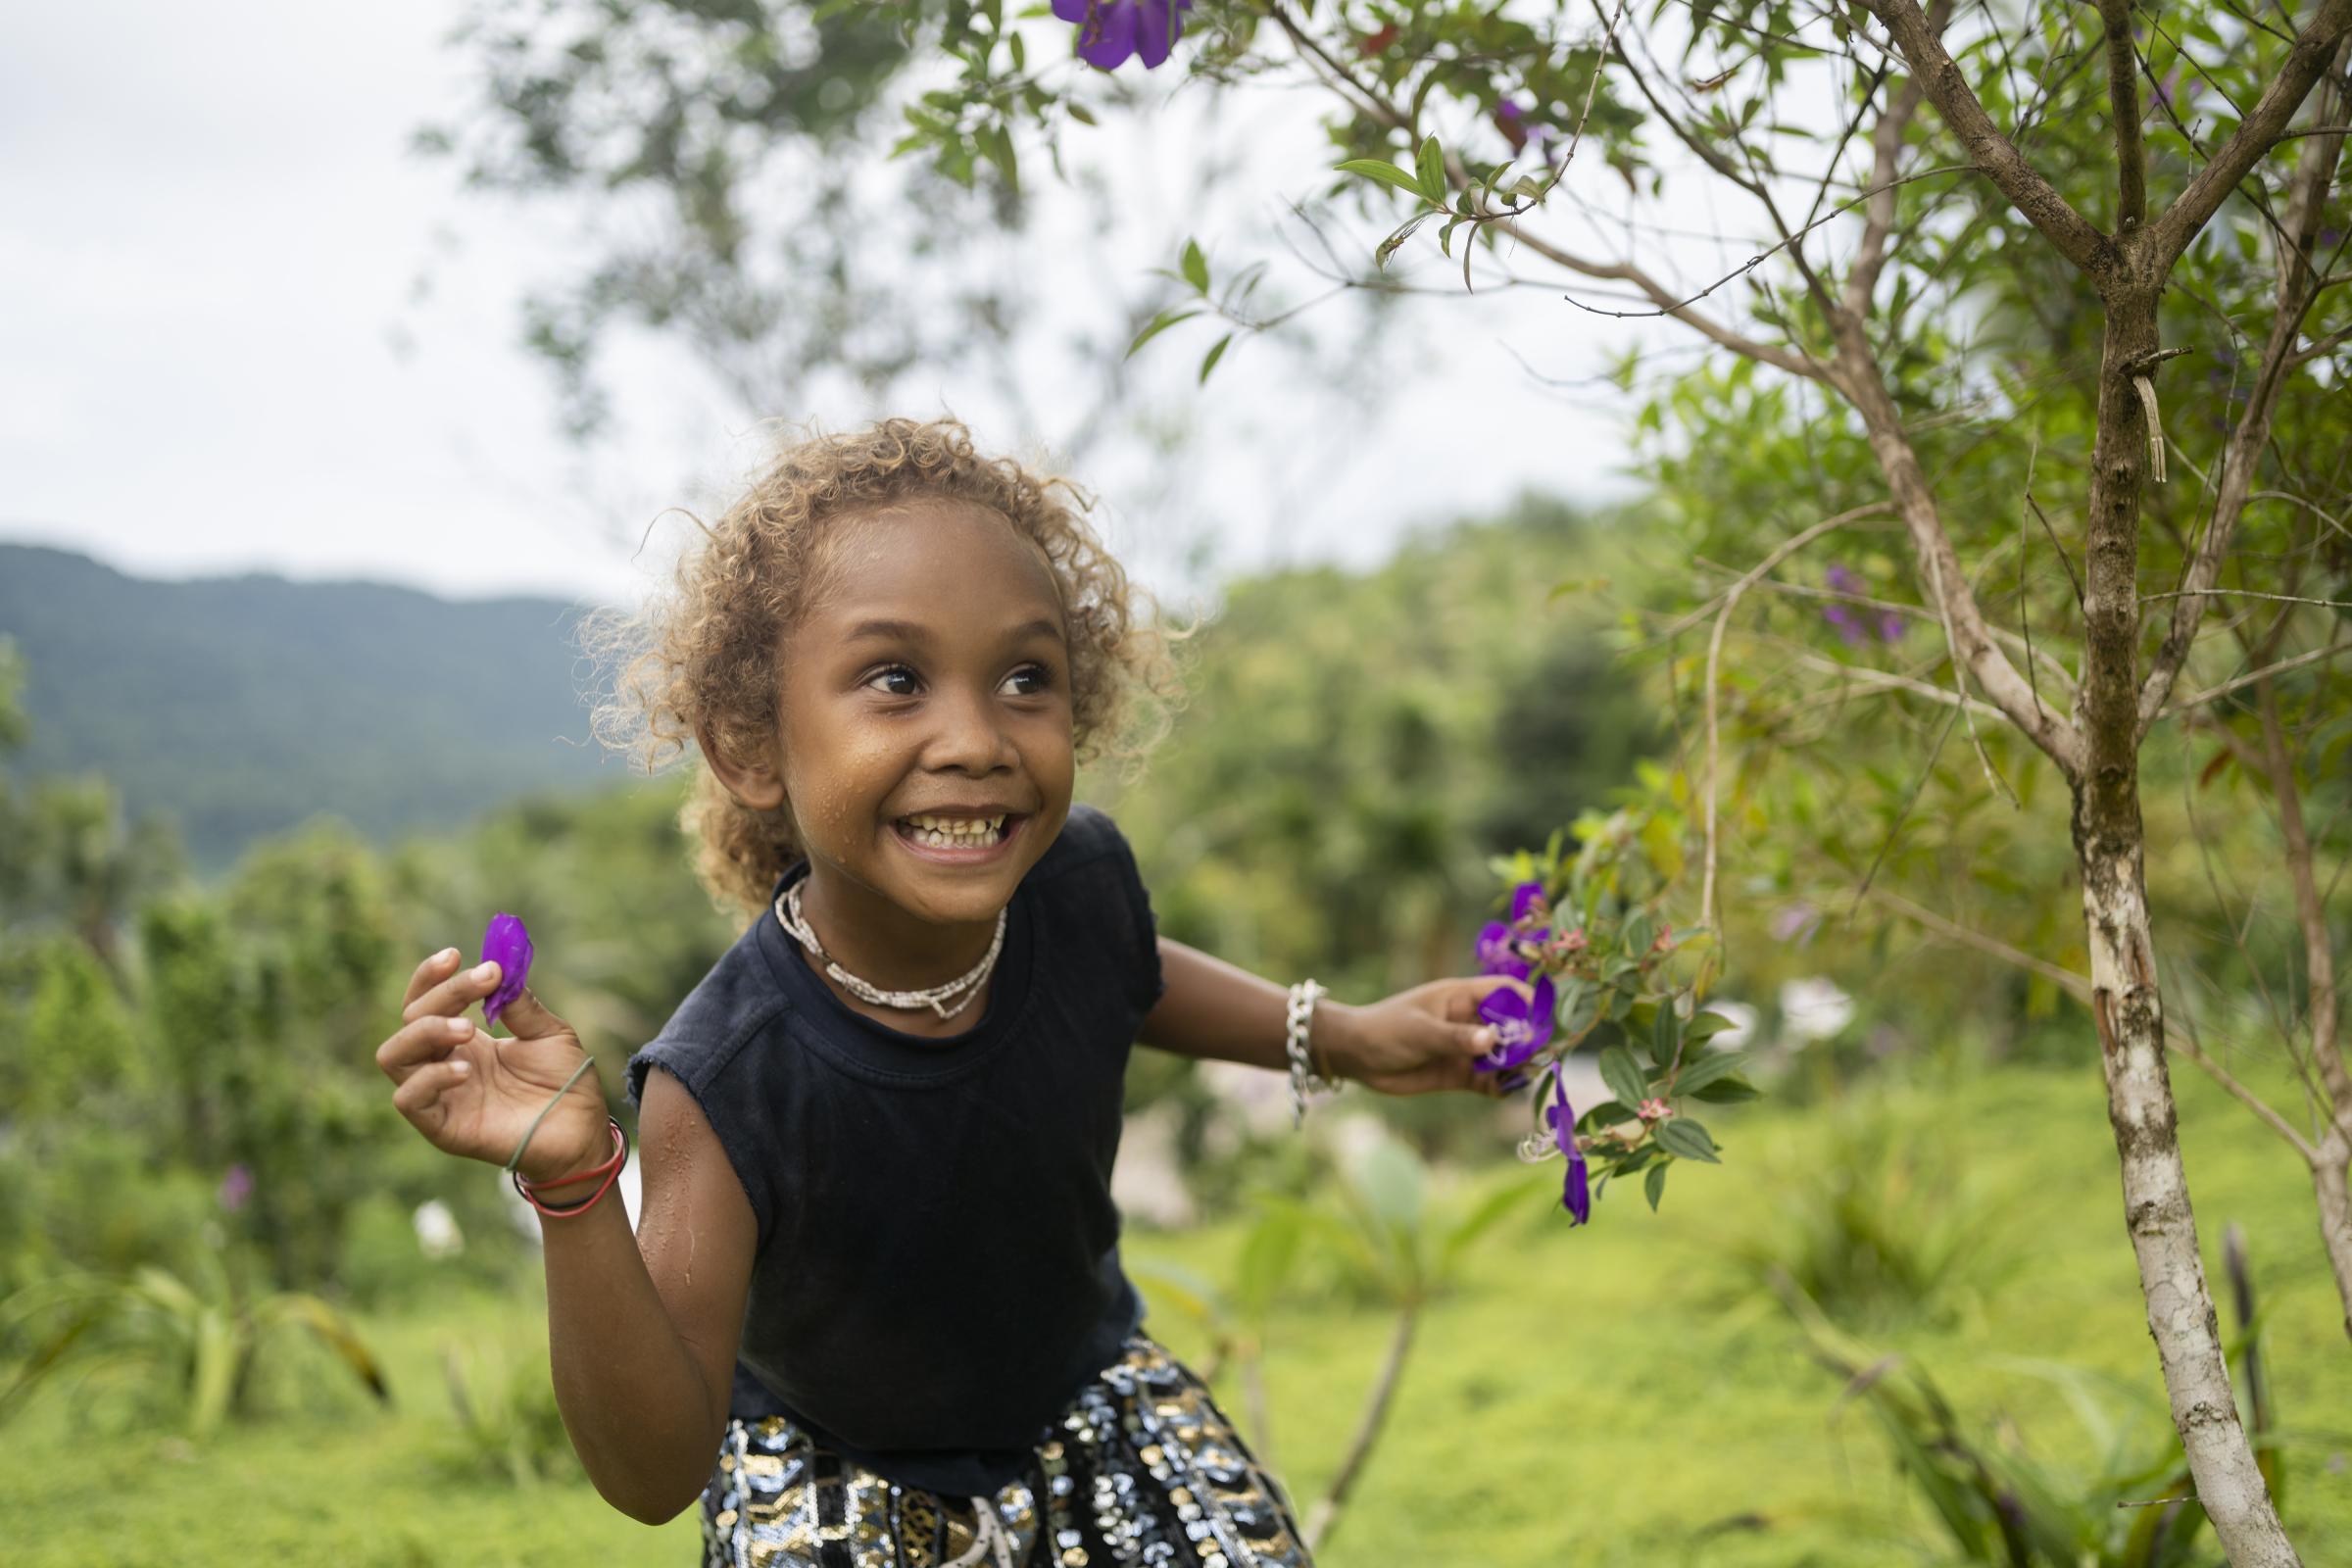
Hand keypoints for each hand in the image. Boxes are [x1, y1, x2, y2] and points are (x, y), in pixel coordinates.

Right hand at [374, 948, 610, 1183]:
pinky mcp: (441, 1127)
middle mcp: (443, 1063)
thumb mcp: (550, 1034)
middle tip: (485, 981)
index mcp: (464, 1040)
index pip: (425, 1001)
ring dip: (425, 1031)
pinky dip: (429, 1077)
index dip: (432, 976)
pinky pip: (408, 1099)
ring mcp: (439, 1095)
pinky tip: (464, 1069)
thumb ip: (521, 1005)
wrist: (584, 1132)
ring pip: (392, 1056)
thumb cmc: (566, 1084)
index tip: (457, 954)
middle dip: (443, 993)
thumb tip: (500, 970)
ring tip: (469, 1027)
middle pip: (409, 1019)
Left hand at [1320, 974, 1532, 1097]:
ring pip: (1503, 1056)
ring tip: (1526, 1075)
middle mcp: (1469, 1021)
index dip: (1526, 1001)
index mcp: (1461, 997)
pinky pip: (1489, 1080)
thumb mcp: (1421, 1031)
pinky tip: (1506, 1091)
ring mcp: (1465, 1048)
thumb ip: (1456, 1037)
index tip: (1543, 1019)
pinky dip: (1501, 1086)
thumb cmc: (1385, 1030)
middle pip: (1511, 1027)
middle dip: (1527, 1040)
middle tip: (1541, 1055)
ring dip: (1517, 1065)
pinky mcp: (1459, 1073)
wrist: (1356, 1056)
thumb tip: (1493, 1039)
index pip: (1504, 991)